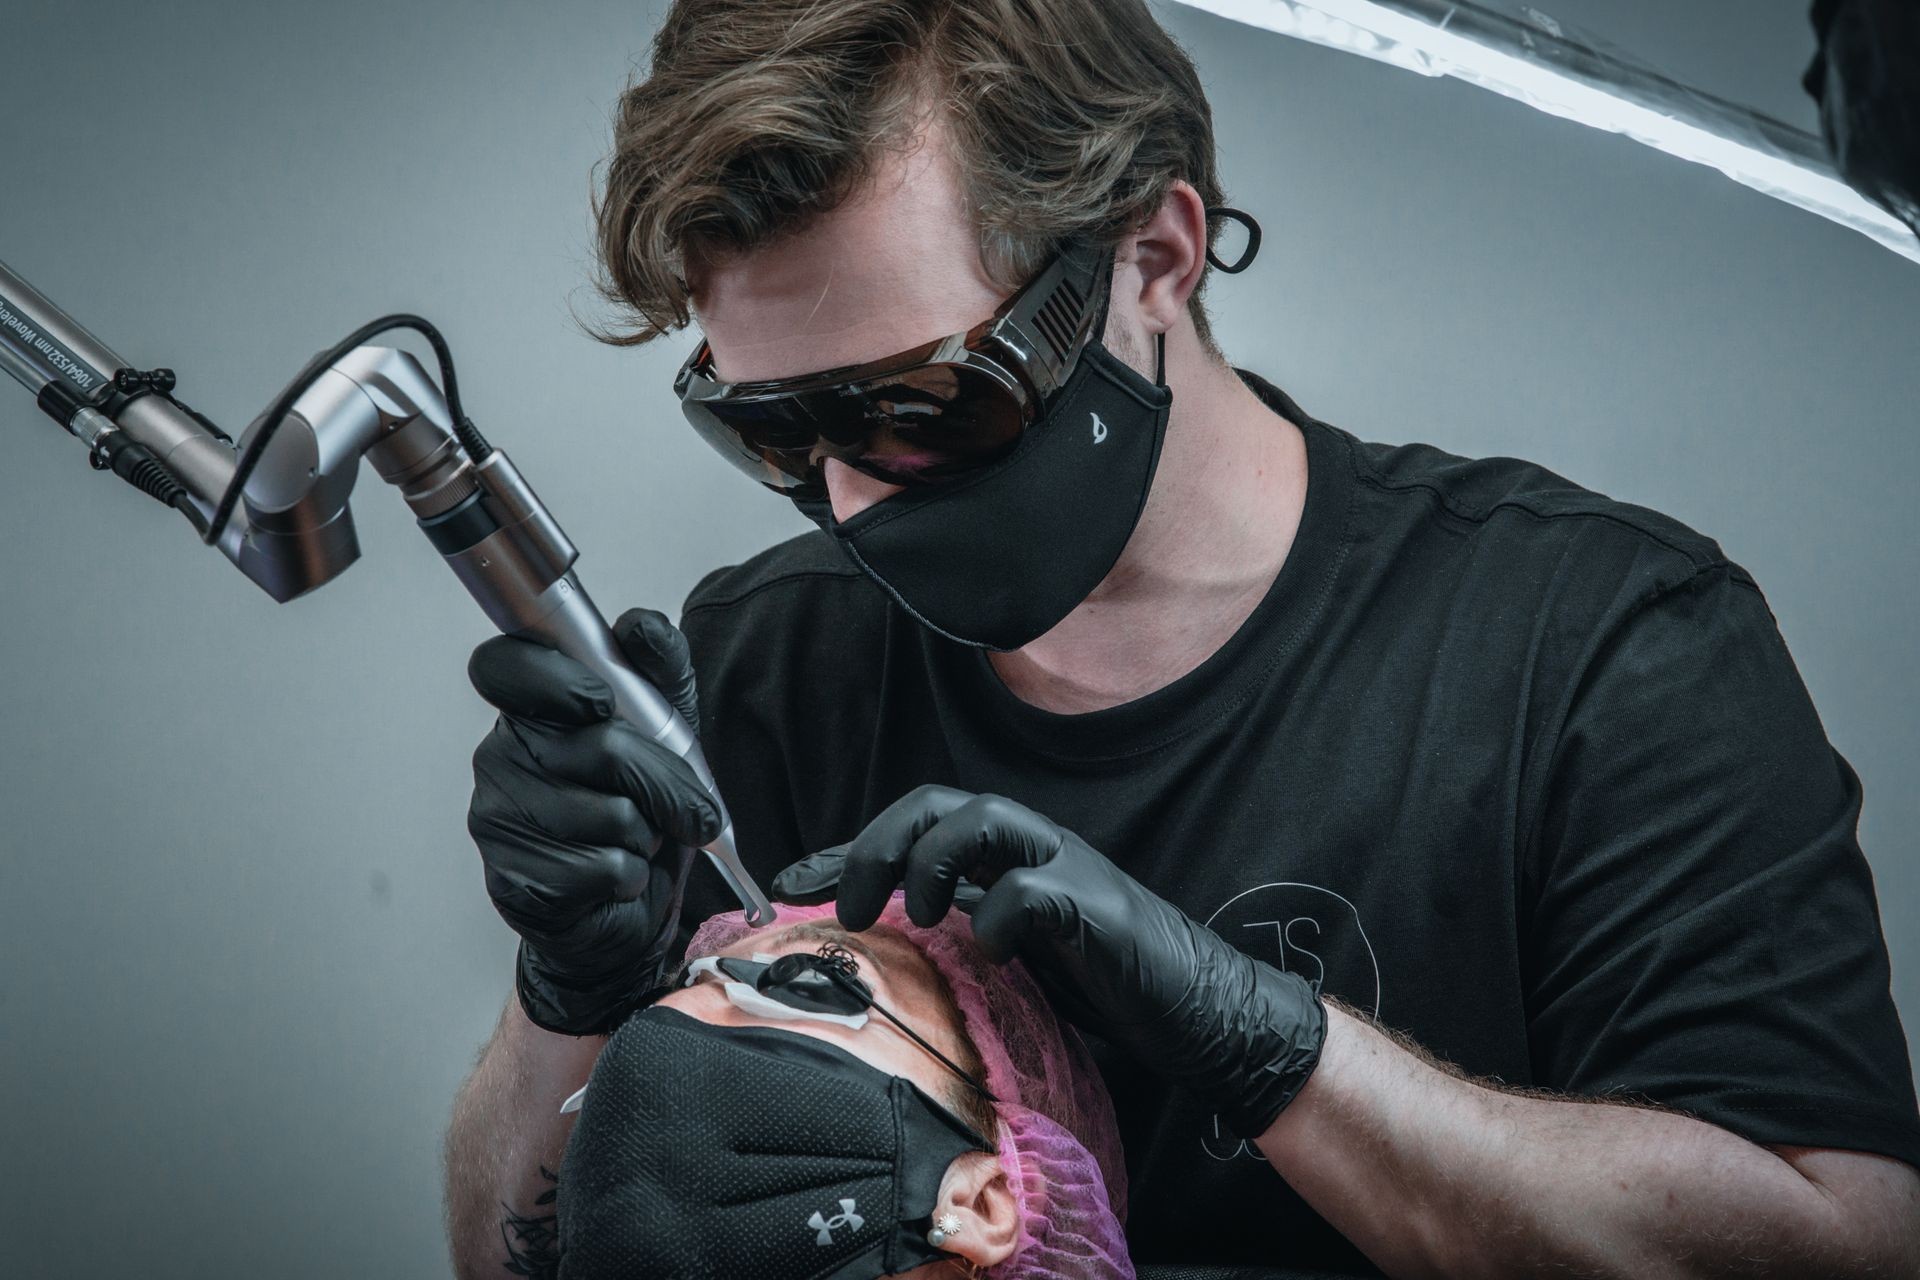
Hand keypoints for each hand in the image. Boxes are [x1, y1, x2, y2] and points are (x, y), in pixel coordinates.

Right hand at [466, 608, 719, 1035]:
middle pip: (598, 746)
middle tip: (683, 802)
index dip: (556, 678)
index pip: (504, 666)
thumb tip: (640, 626)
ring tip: (635, 838)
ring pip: (609, 813)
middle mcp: (499, 757)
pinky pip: (603, 867)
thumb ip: (657, 668)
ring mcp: (497, 819)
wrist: (630, 905)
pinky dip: (631, 875)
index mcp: (529, 709)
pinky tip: (616, 876)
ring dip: (647, 832)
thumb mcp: (666, 728)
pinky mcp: (513, 880)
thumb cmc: (642, 808)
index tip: (601, 702)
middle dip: (663, 777)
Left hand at [772, 785, 1326, 1134]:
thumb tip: (879, 962)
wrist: (1202, 1016)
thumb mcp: (1014, 963)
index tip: (789, 885)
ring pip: (985, 818)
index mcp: (1008, 860)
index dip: (848, 848)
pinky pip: (1036, 888)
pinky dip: (1000, 914)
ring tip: (916, 913)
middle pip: (942, 802)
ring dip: (932, 859)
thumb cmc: (1106, 988)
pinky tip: (989, 953)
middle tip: (847, 905)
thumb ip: (959, 942)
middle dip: (879, 841)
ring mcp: (1070, 873)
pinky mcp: (1100, 911)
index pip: (916, 826)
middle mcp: (1036, 850)